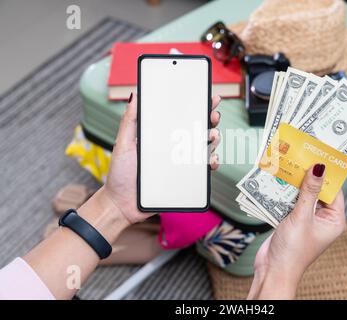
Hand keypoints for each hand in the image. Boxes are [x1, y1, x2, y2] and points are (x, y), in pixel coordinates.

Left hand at [100, 93, 221, 224]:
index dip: (195, 106)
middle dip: (210, 119)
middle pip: (197, 129)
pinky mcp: (184, 179)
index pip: (180, 116)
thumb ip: (130, 121)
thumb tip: (136, 96)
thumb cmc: (120, 174)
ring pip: (204, 147)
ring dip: (213, 139)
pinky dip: (212, 163)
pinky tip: (211, 160)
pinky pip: (203, 170)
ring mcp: (180, 163)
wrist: (121, 204)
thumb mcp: (123, 144)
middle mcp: (173, 147)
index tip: (206, 96)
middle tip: (212, 114)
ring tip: (212, 136)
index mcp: (160, 136)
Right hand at [249, 164, 345, 298]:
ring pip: (302, 194)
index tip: (320, 154)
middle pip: (318, 190)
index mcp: (334, 220)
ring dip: (295, 183)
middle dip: (308, 175)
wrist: (273, 270)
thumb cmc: (293, 251)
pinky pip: (290, 201)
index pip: (334, 190)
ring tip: (288, 164)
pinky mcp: (292, 220)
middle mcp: (322, 218)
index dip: (328, 173)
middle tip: (301, 155)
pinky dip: (284, 192)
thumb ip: (309, 192)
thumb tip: (319, 168)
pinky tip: (278, 180)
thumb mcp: (302, 217)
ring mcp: (306, 219)